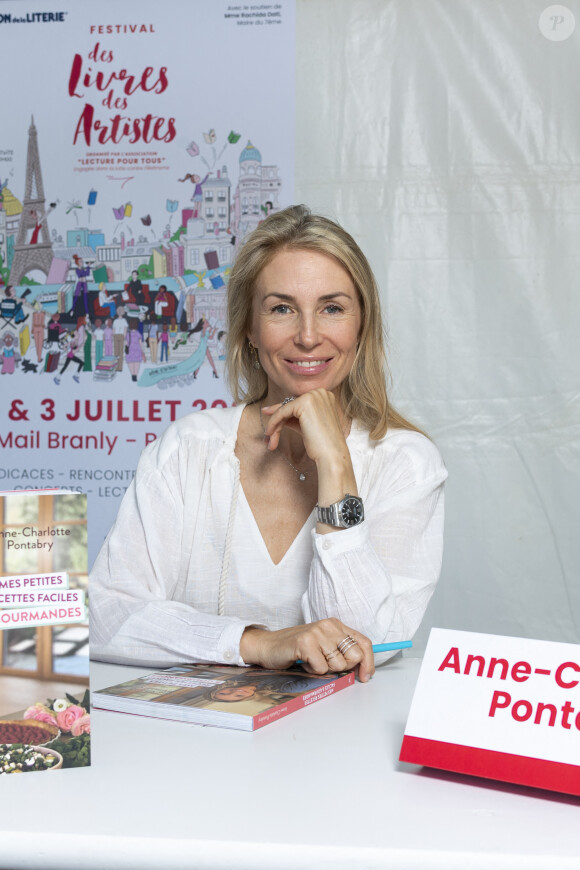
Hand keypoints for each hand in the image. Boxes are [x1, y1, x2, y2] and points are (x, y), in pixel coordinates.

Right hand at [240, 618, 374, 681]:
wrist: (268, 646)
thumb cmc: (297, 649)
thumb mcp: (323, 646)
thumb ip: (341, 653)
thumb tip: (362, 670)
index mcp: (336, 625)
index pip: (363, 642)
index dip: (368, 661)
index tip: (365, 676)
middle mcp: (329, 625)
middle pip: (354, 655)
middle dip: (344, 667)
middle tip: (326, 664)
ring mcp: (317, 632)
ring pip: (338, 664)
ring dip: (324, 669)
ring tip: (311, 660)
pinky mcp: (305, 642)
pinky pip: (321, 668)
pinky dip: (312, 671)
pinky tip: (302, 661)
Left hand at [262, 389, 358, 521]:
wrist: (333, 462)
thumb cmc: (325, 452)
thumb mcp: (308, 430)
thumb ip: (293, 417)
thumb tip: (269, 409)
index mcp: (327, 398)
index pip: (297, 403)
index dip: (282, 414)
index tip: (269, 422)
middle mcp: (322, 393)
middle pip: (289, 405)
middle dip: (276, 421)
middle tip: (269, 438)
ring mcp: (315, 398)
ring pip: (283, 409)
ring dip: (274, 426)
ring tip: (271, 442)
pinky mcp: (305, 405)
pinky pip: (281, 413)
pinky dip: (274, 426)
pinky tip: (272, 440)